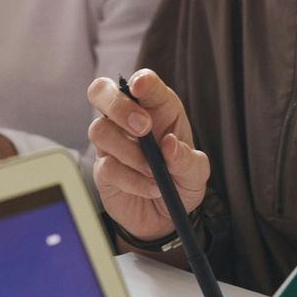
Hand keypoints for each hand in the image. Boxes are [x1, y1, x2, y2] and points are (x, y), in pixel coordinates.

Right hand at [86, 70, 208, 240]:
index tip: (140, 86)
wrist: (164, 216)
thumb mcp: (196, 172)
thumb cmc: (180, 181)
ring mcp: (111, 143)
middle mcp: (128, 119)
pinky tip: (151, 187)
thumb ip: (188, 159)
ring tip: (154, 171)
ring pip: (99, 129)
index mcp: (156, 108)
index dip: (140, 80)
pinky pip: (107, 167)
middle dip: (118, 106)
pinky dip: (133, 180)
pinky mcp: (103, 169)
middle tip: (143, 128)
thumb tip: (170, 145)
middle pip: (101, 91)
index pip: (143, 82)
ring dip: (130, 152)